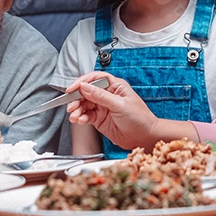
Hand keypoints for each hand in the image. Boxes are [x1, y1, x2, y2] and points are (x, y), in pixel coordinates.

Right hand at [65, 72, 196, 149]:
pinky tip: (80, 120)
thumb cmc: (140, 118)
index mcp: (114, 86)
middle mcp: (107, 95)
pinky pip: (87, 116)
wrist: (145, 137)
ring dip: (77, 110)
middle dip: (77, 98)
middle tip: (71, 105)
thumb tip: (84, 86)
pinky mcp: (100, 119)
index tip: (72, 88)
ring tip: (74, 116)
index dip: (82, 82)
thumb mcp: (119, 104)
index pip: (95, 79)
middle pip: (86, 92)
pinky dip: (81, 118)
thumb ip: (100, 96)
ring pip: (84, 105)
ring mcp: (103, 107)